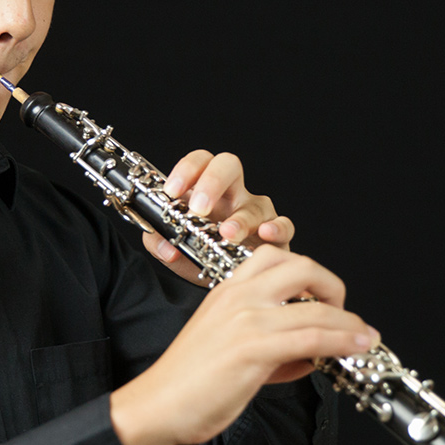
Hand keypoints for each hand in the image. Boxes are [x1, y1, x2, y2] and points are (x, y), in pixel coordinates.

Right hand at [109, 245, 376, 444]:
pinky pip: (311, 338)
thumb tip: (312, 356)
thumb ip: (272, 348)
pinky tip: (356, 347)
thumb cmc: (188, 383)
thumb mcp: (230, 349)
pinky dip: (342, 340)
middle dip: (334, 287)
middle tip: (344, 314)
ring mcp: (246, 319)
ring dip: (349, 323)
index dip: (309, 273)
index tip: (324, 299)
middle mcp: (238, 295)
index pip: (276, 256)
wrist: (156, 406)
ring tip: (365, 337)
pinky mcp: (253, 347)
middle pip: (303, 267)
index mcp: (228, 290)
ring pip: (315, 308)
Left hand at [143, 149, 294, 284]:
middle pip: (229, 165)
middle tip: (198, 208)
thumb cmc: (203, 258)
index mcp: (206, 191)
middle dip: (213, 181)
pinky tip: (265, 234)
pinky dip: (277, 227)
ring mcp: (258, 212)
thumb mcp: (175, 250)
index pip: (200, 162)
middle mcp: (234, 195)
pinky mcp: (278, 235)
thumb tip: (165, 248)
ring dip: (240, 218)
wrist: (230, 282)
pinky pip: (284, 224)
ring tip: (227, 234)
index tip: (171, 191)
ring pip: (256, 201)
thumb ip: (159, 243)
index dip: (187, 169)